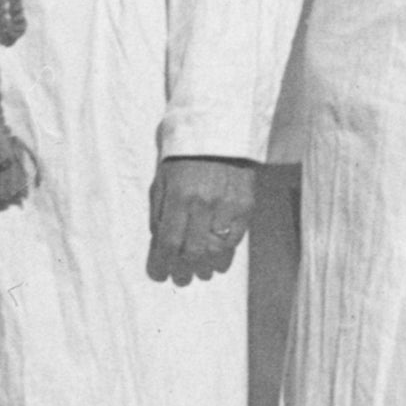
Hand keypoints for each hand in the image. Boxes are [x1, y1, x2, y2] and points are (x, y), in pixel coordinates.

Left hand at [149, 156, 258, 285]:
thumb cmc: (186, 155)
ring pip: (216, 249)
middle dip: (185, 269)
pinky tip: (219, 248)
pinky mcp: (246, 204)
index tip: (162, 271)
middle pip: (193, 251)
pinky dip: (226, 248)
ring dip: (207, 263)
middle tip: (182, 276)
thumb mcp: (163, 177)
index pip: (169, 241)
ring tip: (201, 267)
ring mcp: (227, 204)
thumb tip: (159, 240)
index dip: (164, 261)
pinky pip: (236, 238)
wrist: (221, 129)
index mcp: (178, 195)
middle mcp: (203, 202)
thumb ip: (159, 208)